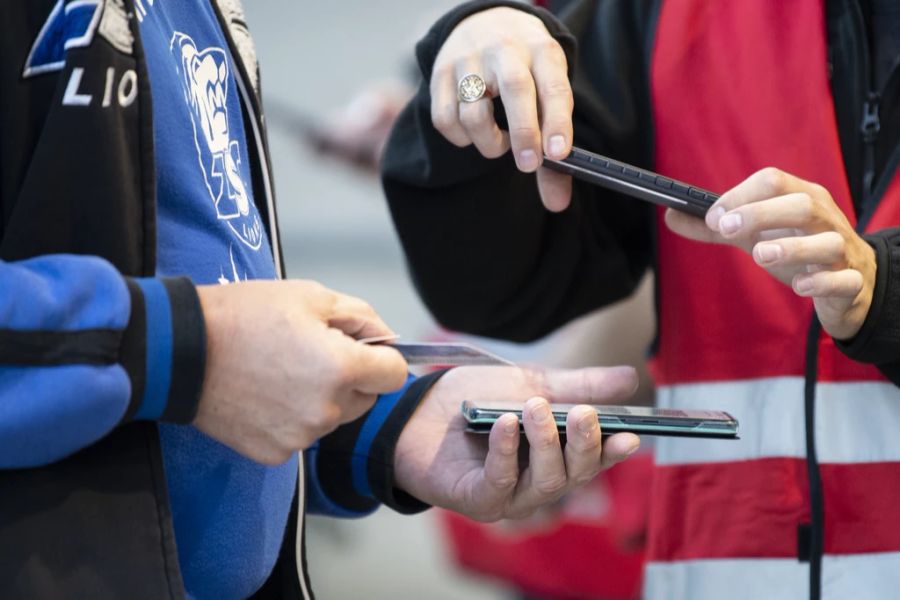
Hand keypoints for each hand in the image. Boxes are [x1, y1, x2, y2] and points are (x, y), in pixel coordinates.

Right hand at [193, 280, 407, 464]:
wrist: (180, 351)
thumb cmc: (243, 316)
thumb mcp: (310, 296)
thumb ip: (361, 317)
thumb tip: (388, 338)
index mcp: (340, 368)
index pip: (394, 375)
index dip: (382, 358)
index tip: (362, 350)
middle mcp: (326, 409)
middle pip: (365, 398)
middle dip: (350, 377)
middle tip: (309, 353)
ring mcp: (300, 435)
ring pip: (333, 417)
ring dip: (320, 398)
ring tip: (280, 371)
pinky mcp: (275, 452)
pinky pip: (301, 434)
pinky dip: (290, 417)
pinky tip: (264, 393)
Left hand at [393, 366, 640, 520]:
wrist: (418, 407)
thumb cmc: (476, 399)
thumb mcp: (531, 382)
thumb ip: (577, 385)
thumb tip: (630, 378)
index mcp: (556, 455)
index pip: (595, 458)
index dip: (614, 450)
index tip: (631, 434)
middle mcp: (537, 481)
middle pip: (575, 474)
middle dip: (582, 444)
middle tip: (581, 413)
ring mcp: (508, 495)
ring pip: (546, 483)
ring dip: (545, 444)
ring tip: (535, 408)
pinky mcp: (477, 499)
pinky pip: (500, 483)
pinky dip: (506, 453)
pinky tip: (506, 424)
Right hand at [431, 7, 574, 210]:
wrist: (485, 25)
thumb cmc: (525, 72)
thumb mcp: (548, 95)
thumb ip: (553, 149)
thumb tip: (557, 203)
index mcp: (542, 52)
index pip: (554, 86)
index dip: (557, 122)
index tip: (559, 155)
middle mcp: (506, 50)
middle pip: (515, 89)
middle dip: (524, 133)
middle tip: (528, 165)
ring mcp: (469, 60)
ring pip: (474, 112)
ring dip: (489, 142)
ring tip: (500, 144)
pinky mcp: (440, 74)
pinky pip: (444, 119)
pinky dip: (461, 138)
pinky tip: (473, 133)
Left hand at [665, 168, 876, 339]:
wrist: (851, 284)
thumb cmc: (798, 249)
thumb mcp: (756, 235)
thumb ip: (715, 229)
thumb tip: (672, 216)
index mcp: (802, 198)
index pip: (773, 181)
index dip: (739, 196)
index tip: (713, 217)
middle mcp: (825, 219)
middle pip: (801, 203)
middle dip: (760, 214)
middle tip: (726, 230)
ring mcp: (842, 251)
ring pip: (827, 241)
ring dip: (791, 247)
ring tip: (760, 255)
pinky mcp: (851, 282)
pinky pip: (843, 279)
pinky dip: (820, 282)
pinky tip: (798, 286)